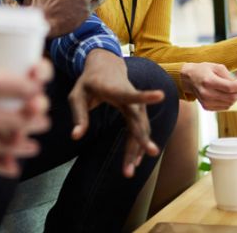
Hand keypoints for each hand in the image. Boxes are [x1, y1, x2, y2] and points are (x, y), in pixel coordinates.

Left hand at [68, 49, 163, 177]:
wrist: (105, 66)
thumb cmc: (89, 81)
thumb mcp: (77, 94)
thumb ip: (78, 115)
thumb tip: (76, 137)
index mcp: (115, 89)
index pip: (132, 94)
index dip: (145, 96)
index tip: (160, 94)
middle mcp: (130, 97)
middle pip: (137, 120)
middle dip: (142, 139)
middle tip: (151, 153)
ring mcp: (136, 104)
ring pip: (140, 129)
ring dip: (136, 150)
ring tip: (128, 171)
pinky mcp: (136, 111)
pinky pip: (139, 130)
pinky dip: (137, 146)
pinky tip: (133, 162)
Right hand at [180, 62, 236, 110]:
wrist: (188, 78)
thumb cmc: (202, 70)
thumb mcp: (215, 66)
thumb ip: (229, 75)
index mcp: (208, 81)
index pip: (230, 87)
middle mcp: (206, 93)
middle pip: (232, 98)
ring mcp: (206, 102)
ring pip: (230, 104)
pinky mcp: (207, 107)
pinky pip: (224, 107)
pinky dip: (230, 101)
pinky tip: (229, 94)